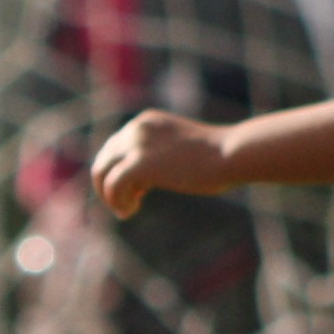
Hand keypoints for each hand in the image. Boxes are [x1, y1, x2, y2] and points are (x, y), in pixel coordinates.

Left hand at [92, 110, 235, 217]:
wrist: (231, 154)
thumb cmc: (217, 157)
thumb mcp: (180, 150)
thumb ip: (157, 158)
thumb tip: (137, 181)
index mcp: (145, 121)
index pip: (114, 147)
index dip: (119, 171)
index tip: (139, 190)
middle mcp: (136, 128)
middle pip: (103, 160)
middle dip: (108, 186)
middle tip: (129, 203)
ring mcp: (136, 144)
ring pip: (102, 173)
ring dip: (110, 197)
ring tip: (127, 210)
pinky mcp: (139, 164)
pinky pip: (112, 187)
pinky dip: (117, 202)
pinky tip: (131, 211)